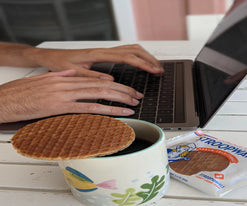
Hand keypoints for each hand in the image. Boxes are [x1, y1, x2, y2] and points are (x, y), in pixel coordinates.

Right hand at [0, 70, 142, 122]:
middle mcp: (68, 84)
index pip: (96, 80)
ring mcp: (65, 95)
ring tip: (133, 103)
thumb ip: (59, 78)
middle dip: (122, 90)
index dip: (114, 84)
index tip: (126, 89)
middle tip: (136, 96)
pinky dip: (108, 110)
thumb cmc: (20, 93)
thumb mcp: (42, 80)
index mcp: (65, 79)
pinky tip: (120, 112)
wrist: (4, 100)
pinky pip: (89, 108)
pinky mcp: (61, 107)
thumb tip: (72, 75)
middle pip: (102, 85)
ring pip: (99, 94)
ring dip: (119, 98)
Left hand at [27, 44, 163, 79]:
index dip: (143, 64)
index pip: (127, 57)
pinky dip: (137, 56)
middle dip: (149, 59)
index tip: (154, 70)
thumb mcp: (74, 73)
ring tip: (155, 66)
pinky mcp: (105, 53)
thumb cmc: (61, 63)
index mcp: (99, 54)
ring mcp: (106, 50)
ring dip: (145, 56)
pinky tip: (141, 63)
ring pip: (132, 48)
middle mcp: (105, 50)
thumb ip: (92, 77)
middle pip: (134, 50)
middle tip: (159, 70)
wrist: (52, 56)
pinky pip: (126, 51)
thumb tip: (110, 82)